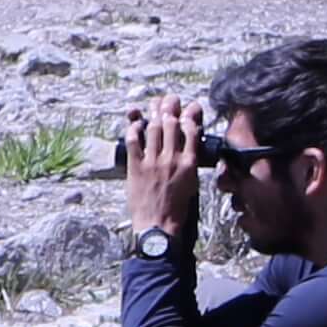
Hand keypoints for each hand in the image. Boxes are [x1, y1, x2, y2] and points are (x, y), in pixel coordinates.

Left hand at [122, 90, 199, 242]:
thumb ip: (191, 163)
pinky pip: (134, 141)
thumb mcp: (192, 184)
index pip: (192, 131)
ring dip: (154, 114)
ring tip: (155, 106)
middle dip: (171, 108)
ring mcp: (152, 162)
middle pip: (171, 125)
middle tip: (170, 100)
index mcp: (189, 163)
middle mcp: (171, 159)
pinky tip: (135, 122)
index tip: (190, 108)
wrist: (158, 226)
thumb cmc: (178, 209)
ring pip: (153, 129)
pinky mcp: (136, 167)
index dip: (190, 116)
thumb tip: (190, 147)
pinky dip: (134, 129)